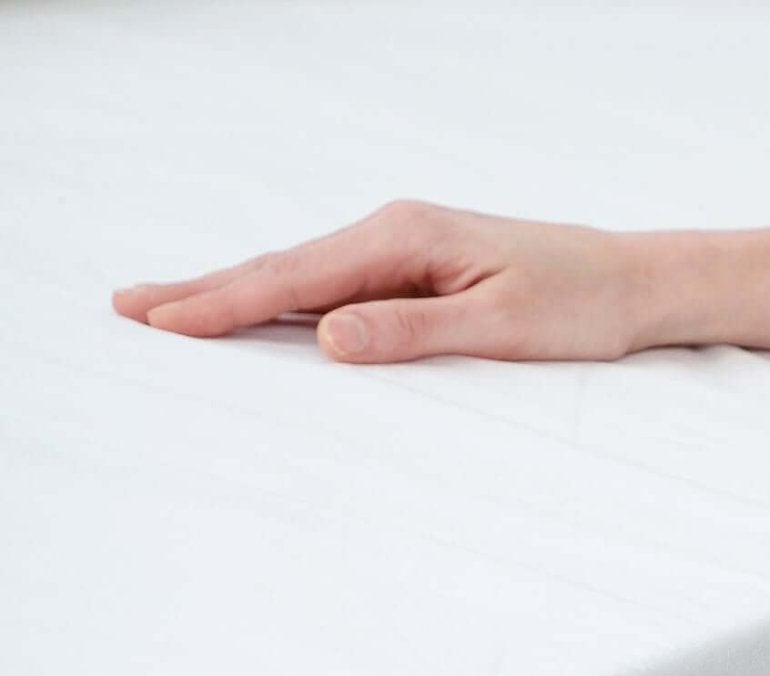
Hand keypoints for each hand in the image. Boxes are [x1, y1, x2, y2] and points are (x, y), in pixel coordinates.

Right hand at [112, 200, 645, 362]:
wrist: (632, 283)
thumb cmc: (579, 305)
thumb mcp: (499, 328)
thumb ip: (411, 333)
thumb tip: (328, 339)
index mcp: (405, 239)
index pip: (295, 280)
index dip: (223, 304)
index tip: (163, 321)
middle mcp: (394, 234)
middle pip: (281, 270)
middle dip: (204, 293)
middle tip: (130, 308)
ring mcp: (401, 251)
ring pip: (299, 279)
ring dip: (232, 296)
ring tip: (168, 312)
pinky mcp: (415, 272)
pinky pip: (331, 288)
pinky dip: (280, 302)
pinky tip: (252, 314)